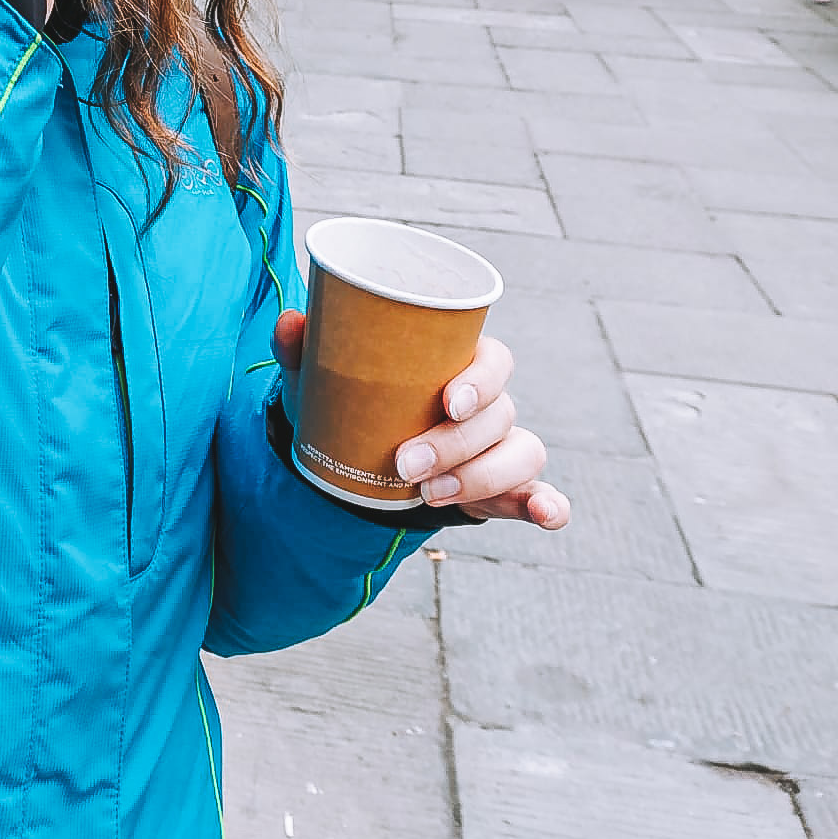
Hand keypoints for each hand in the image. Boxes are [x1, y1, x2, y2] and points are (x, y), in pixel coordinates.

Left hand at [270, 315, 568, 530]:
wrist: (356, 457)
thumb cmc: (352, 402)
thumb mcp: (324, 378)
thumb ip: (306, 350)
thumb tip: (290, 323)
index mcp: (460, 362)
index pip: (494, 360)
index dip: (482, 381)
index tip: (448, 402)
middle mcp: (490, 403)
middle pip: (500, 414)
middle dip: (455, 444)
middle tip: (405, 464)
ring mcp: (498, 446)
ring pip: (520, 453)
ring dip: (481, 477)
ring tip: (428, 494)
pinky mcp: (501, 488)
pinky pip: (535, 494)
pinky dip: (547, 504)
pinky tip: (547, 515)